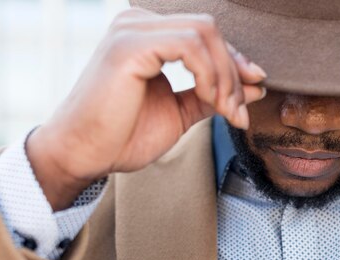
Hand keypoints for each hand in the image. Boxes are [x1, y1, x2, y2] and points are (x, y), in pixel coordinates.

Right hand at [26, 8, 266, 209]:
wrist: (83, 155)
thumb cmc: (122, 137)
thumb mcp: (178, 112)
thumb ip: (211, 96)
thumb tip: (255, 87)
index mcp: (147, 35)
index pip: (205, 35)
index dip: (235, 62)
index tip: (253, 91)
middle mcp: (138, 24)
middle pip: (210, 29)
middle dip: (234, 71)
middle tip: (239, 111)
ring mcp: (132, 30)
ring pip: (204, 33)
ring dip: (225, 76)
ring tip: (226, 111)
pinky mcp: (129, 45)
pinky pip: (189, 46)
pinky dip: (209, 74)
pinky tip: (209, 100)